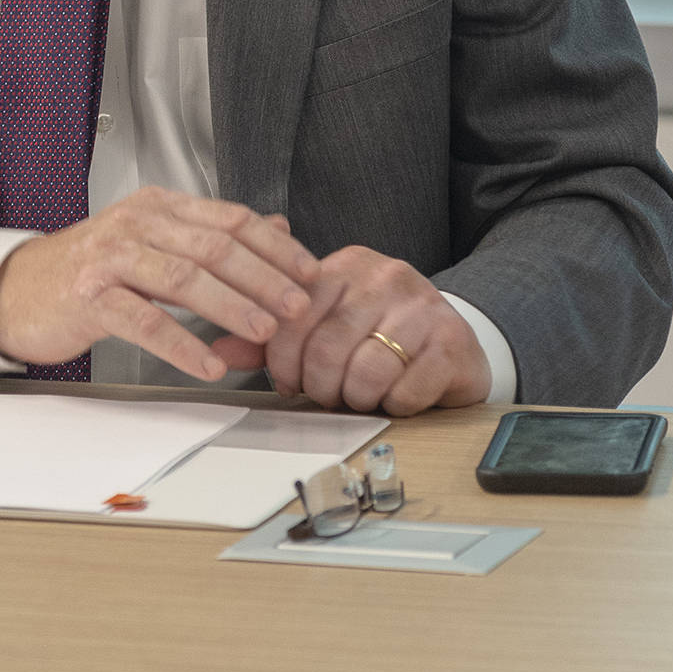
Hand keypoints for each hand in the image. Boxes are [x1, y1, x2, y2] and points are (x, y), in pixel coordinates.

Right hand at [0, 186, 318, 380]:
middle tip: (297, 306)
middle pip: (213, 245)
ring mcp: (111, 257)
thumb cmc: (94, 270)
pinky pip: (144, 320)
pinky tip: (208, 364)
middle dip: (263, 277)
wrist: (20, 289)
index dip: (275, 246)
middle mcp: (137, 222)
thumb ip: (213, 234)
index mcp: (160, 206)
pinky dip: (181, 344)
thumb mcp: (156, 242)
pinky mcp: (89, 296)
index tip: (310, 273)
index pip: (231, 218)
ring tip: (263, 331)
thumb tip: (278, 229)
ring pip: (183, 277)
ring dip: (230, 305)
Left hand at [212, 240, 491, 414]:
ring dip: (357, 399)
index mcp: (346, 265)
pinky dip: (395, 406)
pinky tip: (396, 397)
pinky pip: (406, 389)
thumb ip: (273, 337)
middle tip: (327, 396)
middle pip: (327, 348)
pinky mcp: (451, 340)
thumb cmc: (377, 335)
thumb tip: (219, 351)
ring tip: (361, 397)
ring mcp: (421, 305)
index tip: (288, 382)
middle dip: (320, 387)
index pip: (294, 314)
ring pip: (366, 371)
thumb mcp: (324, 325)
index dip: (283, 360)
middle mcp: (384, 276)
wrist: (452, 341)